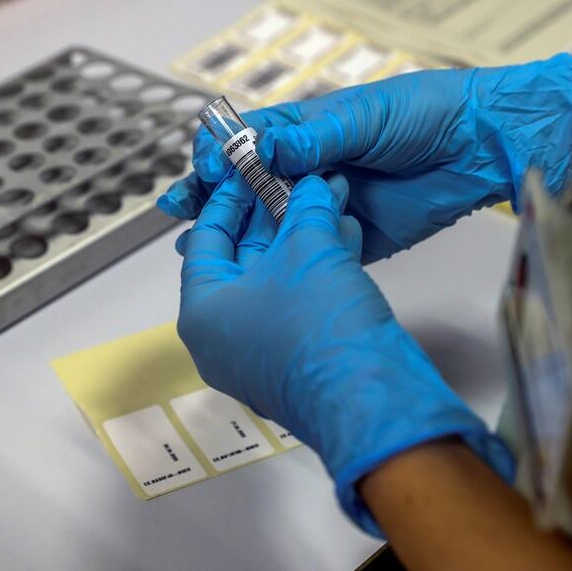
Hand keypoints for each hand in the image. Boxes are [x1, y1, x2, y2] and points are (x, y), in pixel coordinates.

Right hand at [160, 53, 571, 261]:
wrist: (480, 148)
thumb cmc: (421, 115)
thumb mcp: (363, 117)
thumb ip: (313, 139)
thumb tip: (261, 150)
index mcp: (301, 131)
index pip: (243, 141)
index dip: (219, 154)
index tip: (207, 168)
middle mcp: (300, 168)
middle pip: (241, 183)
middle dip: (206, 194)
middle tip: (178, 208)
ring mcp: (317, 206)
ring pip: (261, 221)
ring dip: (226, 231)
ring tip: (192, 246)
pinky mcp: (341, 237)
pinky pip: (298, 250)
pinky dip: (268, 260)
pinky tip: (241, 270)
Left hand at [178, 173, 512, 534]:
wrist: (370, 399)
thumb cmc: (320, 328)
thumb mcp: (310, 248)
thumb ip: (306, 208)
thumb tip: (314, 186)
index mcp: (202, 310)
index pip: (204, 239)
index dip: (229, 198)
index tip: (246, 172)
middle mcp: (221, 337)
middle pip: (241, 259)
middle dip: (273, 216)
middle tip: (292, 181)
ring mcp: (256, 354)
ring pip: (275, 280)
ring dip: (302, 239)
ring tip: (327, 199)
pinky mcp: (294, 363)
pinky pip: (296, 304)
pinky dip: (316, 269)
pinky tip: (344, 236)